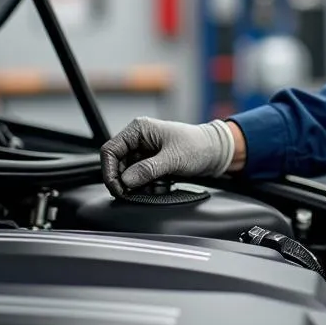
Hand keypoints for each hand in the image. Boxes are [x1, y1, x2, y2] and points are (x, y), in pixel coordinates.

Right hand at [100, 117, 243, 196]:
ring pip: (126, 173)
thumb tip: (126, 180)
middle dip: (123, 181)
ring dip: (135, 185)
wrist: (216, 152)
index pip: (110, 150)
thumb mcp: (173, 159)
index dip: (109, 171)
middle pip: (116, 164)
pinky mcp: (150, 163)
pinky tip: (158, 187)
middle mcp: (138, 139)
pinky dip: (144, 186)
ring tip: (153, 188)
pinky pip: (138, 178)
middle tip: (131, 194)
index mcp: (139, 130)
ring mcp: (144, 152)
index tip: (117, 188)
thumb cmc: (198, 146)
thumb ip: (148, 169)